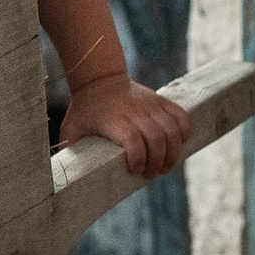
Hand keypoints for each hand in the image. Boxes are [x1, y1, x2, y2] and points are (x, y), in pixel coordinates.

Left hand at [60, 73, 190, 178]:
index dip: (138, 159)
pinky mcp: (161, 100)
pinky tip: (179, 144)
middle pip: (156, 139)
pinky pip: (181, 116)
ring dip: (173, 153)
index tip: (135, 171)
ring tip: (165, 166)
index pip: (132, 140)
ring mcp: (150, 104)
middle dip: (158, 162)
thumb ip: (71, 150)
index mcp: (113, 120)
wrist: (100, 79)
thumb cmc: (85, 109)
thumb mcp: (72, 129)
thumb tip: (69, 173)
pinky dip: (184, 132)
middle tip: (152, 175)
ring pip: (172, 130)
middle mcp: (134, 112)